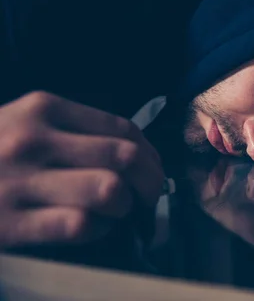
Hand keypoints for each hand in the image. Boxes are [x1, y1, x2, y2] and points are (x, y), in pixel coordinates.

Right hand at [0, 91, 162, 247]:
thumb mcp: (24, 124)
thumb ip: (72, 131)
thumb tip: (135, 152)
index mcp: (44, 108)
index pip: (124, 128)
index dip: (151, 153)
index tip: (154, 170)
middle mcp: (35, 138)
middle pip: (126, 157)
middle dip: (152, 181)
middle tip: (150, 197)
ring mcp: (20, 180)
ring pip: (109, 189)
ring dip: (126, 206)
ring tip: (119, 213)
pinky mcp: (10, 221)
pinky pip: (80, 224)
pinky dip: (99, 229)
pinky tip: (92, 229)